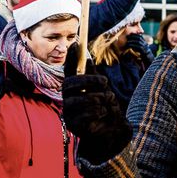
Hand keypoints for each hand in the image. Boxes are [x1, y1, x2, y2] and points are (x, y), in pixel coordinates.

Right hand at [62, 45, 131, 160]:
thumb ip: (92, 75)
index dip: (71, 58)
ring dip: (99, 98)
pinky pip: (86, 114)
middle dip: (89, 80)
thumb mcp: (100, 90)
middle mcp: (67, 99)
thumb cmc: (103, 110)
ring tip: (108, 101)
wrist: (109, 134)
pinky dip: (99, 112)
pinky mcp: (73, 125)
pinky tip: (103, 113)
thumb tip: (85, 55)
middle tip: (105, 82)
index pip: (69, 71)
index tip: (76, 43)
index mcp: (73, 89)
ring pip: (81, 99)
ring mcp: (68, 112)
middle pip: (69, 83)